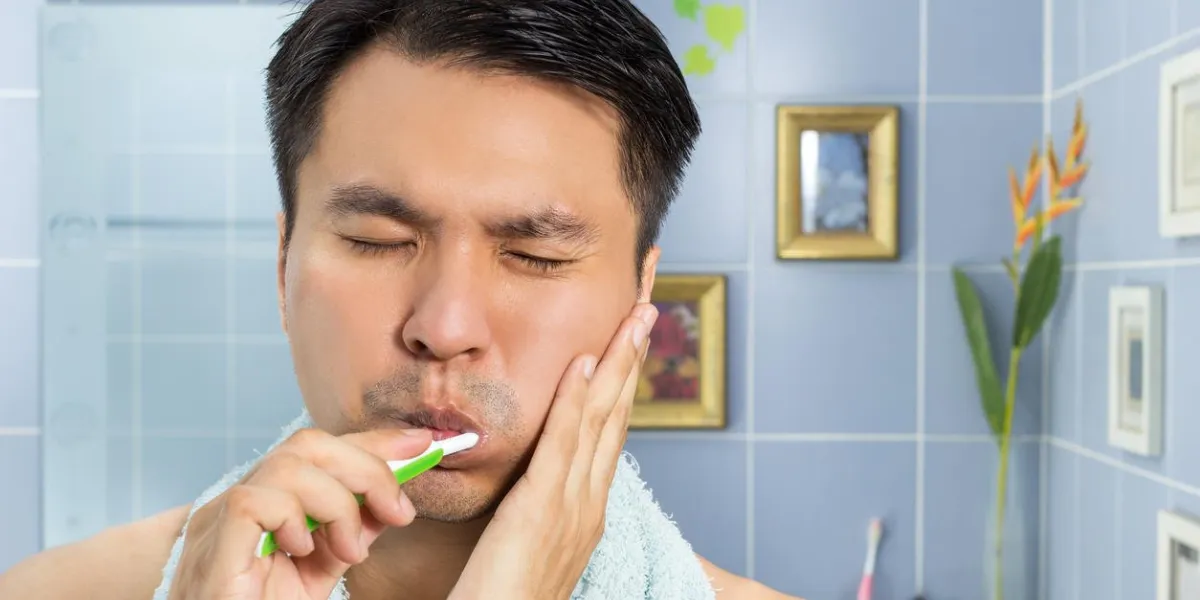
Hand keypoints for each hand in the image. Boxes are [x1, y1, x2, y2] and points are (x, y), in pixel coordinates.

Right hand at [166, 427, 433, 599]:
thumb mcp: (323, 566)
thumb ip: (352, 529)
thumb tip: (392, 497)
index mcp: (268, 500)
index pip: (321, 450)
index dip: (373, 442)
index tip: (421, 445)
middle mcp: (241, 500)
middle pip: (308, 445)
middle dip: (368, 469)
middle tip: (398, 512)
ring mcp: (218, 519)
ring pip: (288, 466)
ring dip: (338, 505)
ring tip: (349, 551)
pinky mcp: (210, 543)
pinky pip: (254, 501)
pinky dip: (292, 520)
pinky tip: (302, 551)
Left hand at [450, 302, 657, 599]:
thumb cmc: (504, 597)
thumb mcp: (527, 543)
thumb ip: (537, 505)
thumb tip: (537, 476)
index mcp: (586, 508)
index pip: (610, 430)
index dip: (623, 380)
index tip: (630, 338)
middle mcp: (589, 503)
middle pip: (617, 415)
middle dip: (633, 358)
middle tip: (646, 307)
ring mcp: (571, 507)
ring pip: (600, 420)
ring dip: (618, 363)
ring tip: (632, 318)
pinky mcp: (540, 511)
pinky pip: (562, 445)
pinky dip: (575, 401)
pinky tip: (584, 364)